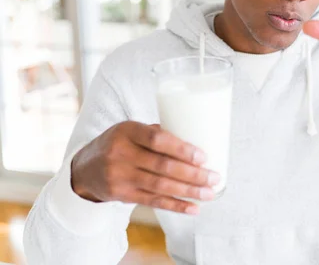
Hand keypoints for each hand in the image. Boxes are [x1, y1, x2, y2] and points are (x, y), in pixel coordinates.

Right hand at [71, 121, 219, 214]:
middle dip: (192, 174)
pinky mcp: (121, 195)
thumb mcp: (130, 130)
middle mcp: (120, 153)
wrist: (84, 168)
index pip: (156, 139)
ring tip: (209, 193)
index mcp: (126, 131)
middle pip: (162, 166)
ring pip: (160, 186)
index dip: (181, 149)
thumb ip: (157, 133)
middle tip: (214, 177)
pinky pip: (153, 201)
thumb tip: (195, 139)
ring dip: (188, 192)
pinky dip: (176, 205)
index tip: (203, 156)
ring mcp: (119, 176)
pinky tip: (193, 208)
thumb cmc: (119, 143)